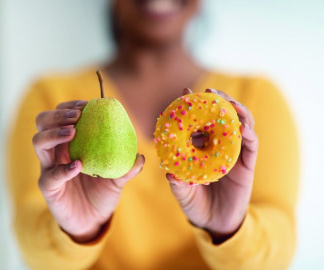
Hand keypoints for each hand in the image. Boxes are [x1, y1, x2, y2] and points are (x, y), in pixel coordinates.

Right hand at [32, 100, 144, 242]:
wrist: (93, 221)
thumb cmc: (102, 193)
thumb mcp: (118, 178)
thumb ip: (128, 167)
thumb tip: (141, 156)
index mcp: (70, 143)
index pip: (61, 115)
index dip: (70, 106)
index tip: (86, 105)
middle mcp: (56, 151)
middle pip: (43, 122)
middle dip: (57, 114)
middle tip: (77, 116)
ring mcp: (49, 167)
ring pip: (38, 142)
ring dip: (54, 133)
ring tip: (73, 132)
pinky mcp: (48, 187)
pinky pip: (50, 175)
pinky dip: (63, 168)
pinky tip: (78, 165)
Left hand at [167, 88, 257, 243]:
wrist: (214, 222)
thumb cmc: (195, 203)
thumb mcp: (183, 192)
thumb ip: (177, 183)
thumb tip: (168, 173)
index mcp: (202, 148)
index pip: (199, 121)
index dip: (194, 106)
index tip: (185, 92)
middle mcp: (219, 146)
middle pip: (222, 117)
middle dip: (218, 101)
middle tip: (209, 91)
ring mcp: (235, 154)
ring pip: (241, 126)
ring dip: (237, 112)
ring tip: (230, 103)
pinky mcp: (247, 165)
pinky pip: (252, 147)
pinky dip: (250, 135)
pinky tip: (244, 128)